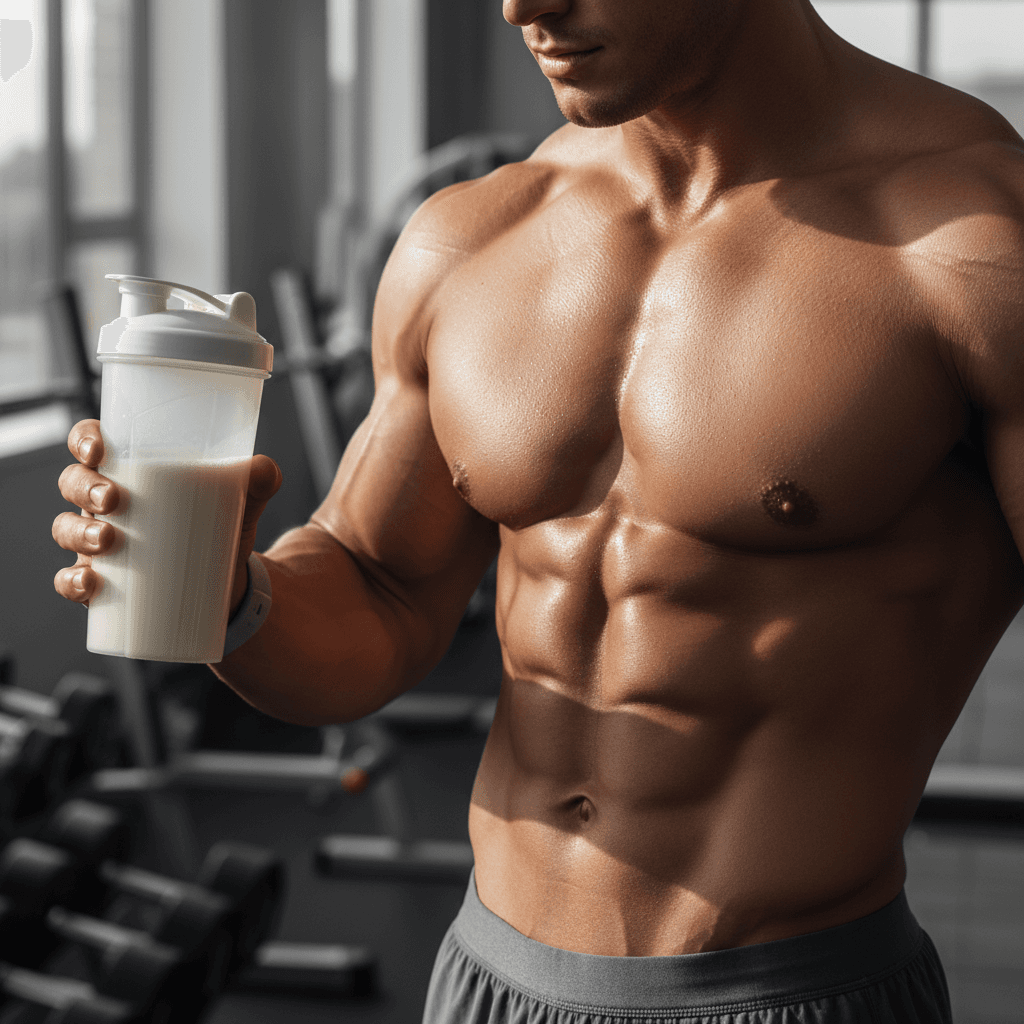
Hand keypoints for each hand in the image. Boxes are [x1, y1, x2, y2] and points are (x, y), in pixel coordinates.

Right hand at [53, 420, 283, 614]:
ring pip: (65, 529)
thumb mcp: (241, 503)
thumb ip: (257, 482)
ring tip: (108, 540)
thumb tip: (264, 468)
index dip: (83, 440)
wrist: (225, 586)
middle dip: (85, 488)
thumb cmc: (218, 528)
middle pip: (73, 483)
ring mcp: (96, 542)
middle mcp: (103, 503)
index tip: (99, 449)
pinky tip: (89, 582)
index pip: (91, 444)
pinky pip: (69, 580)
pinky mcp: (102, 582)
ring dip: (78, 532)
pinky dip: (72, 581)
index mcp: (130, 471)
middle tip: (114, 500)